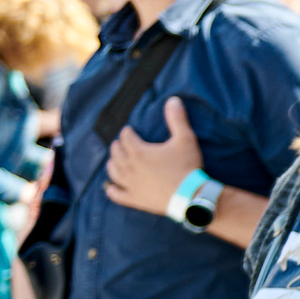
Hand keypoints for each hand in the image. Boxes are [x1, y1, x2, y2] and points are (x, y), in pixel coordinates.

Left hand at [105, 97, 200, 217]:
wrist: (190, 196)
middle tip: (121, 143)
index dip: (127, 132)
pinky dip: (111, 190)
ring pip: (113, 171)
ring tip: (114, 160)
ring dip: (112, 164)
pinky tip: (109, 188)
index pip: (126, 137)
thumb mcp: (185, 139)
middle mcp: (130, 167)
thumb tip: (172, 99)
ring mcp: (130, 184)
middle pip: (117, 153)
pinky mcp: (134, 199)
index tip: (129, 130)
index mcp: (139, 151)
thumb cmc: (187, 166)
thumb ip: (177, 119)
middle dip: (118, 146)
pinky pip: (117, 195)